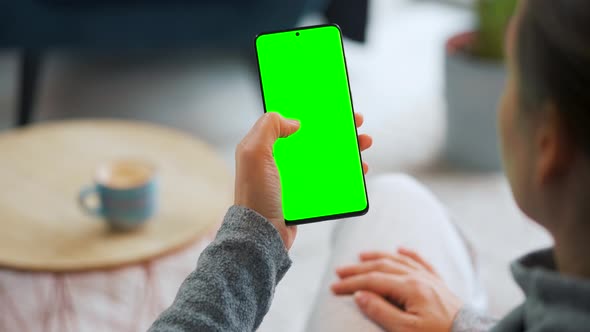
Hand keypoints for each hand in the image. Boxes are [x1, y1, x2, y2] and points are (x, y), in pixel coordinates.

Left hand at [234, 112, 371, 249]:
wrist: (263, 234)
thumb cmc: (255, 195)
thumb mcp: (254, 153)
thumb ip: (268, 127)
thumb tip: (293, 121)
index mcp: (269, 146)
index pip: (294, 121)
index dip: (315, 112)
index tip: (334, 105)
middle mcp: (283, 160)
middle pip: (316, 137)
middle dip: (339, 128)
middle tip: (357, 123)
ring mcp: (297, 177)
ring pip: (328, 157)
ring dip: (348, 149)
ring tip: (364, 144)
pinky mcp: (309, 193)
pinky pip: (332, 179)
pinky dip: (347, 173)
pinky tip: (359, 169)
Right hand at [331, 248, 461, 331]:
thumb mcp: (407, 330)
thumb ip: (381, 311)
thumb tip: (360, 295)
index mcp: (410, 287)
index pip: (373, 281)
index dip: (351, 283)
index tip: (334, 287)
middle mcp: (419, 277)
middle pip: (382, 267)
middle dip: (358, 269)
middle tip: (339, 271)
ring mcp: (430, 278)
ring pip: (399, 260)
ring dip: (378, 257)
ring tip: (361, 256)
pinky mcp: (440, 284)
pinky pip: (422, 262)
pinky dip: (409, 254)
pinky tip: (401, 249)